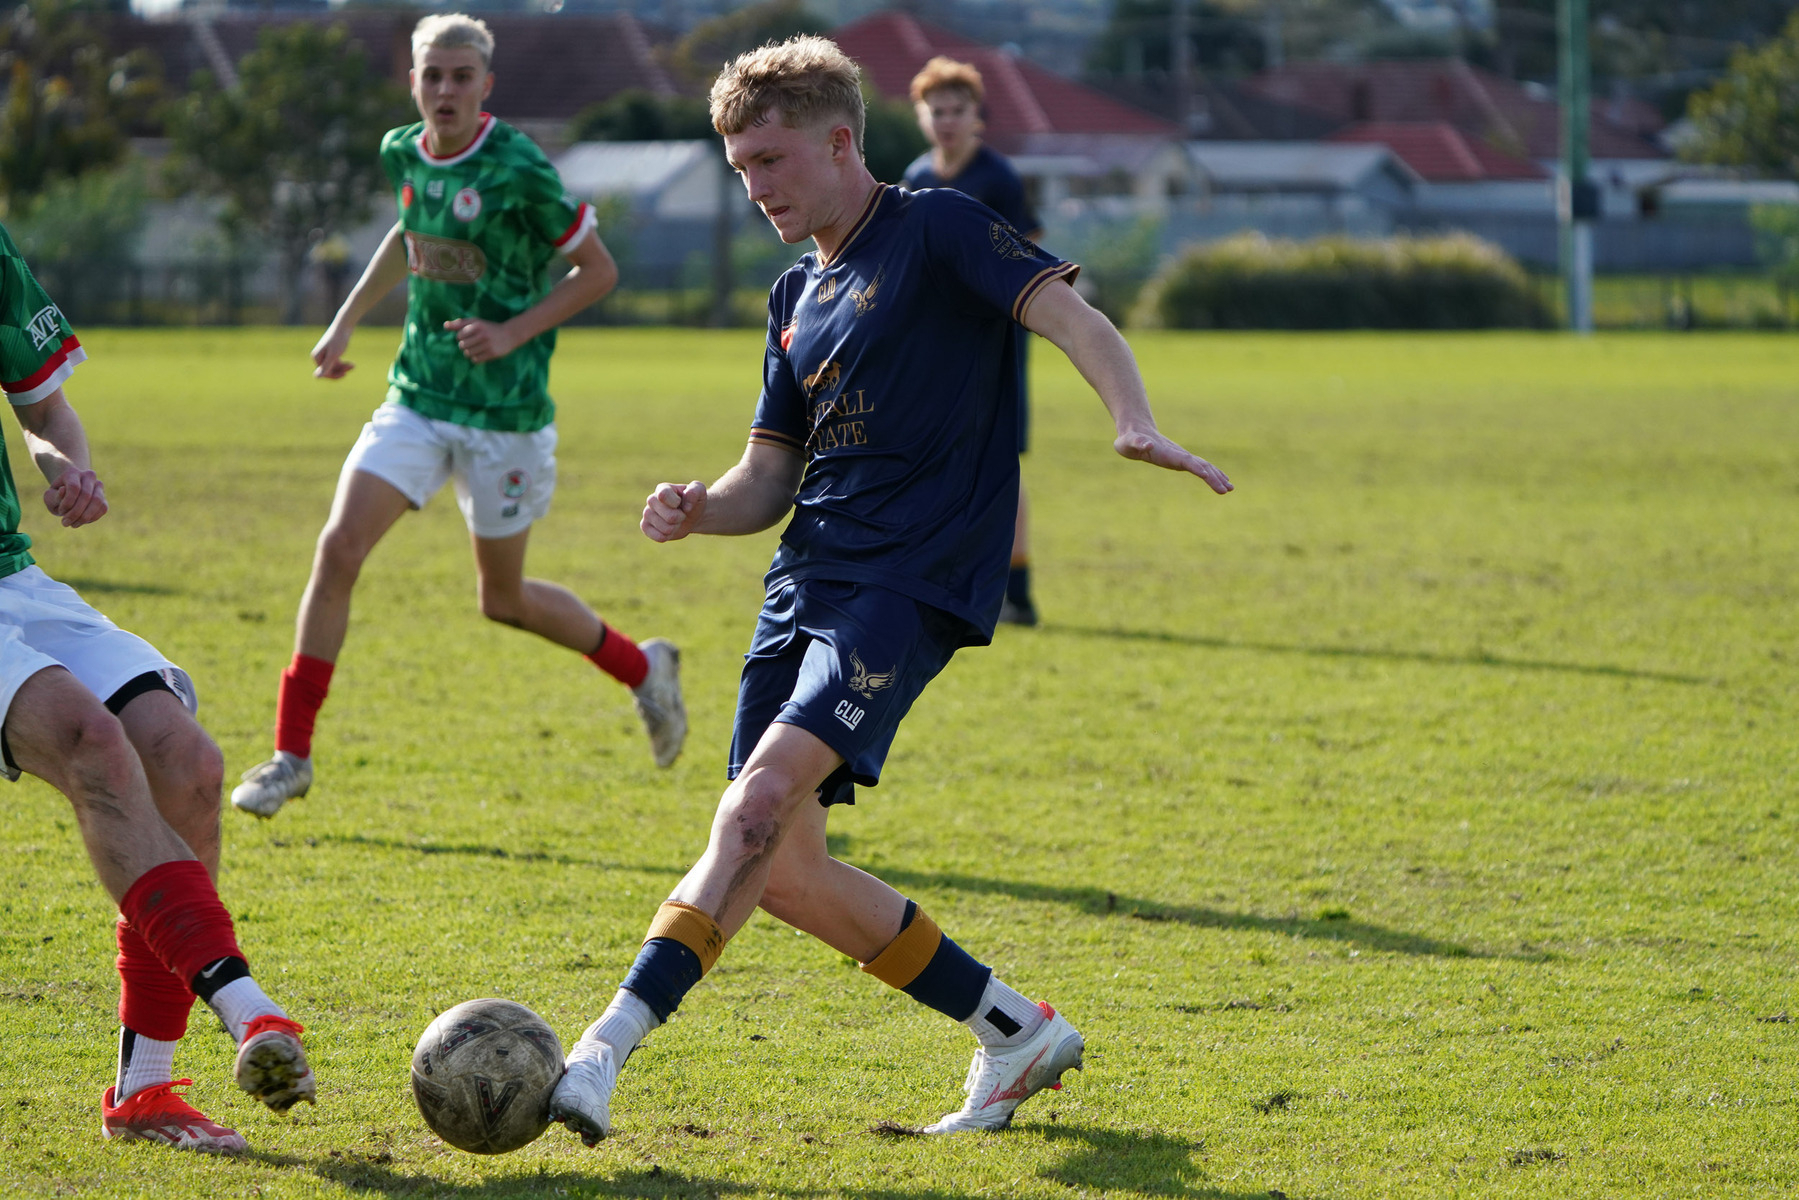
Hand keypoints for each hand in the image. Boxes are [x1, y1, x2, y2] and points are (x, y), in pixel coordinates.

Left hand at [44, 467, 106, 526]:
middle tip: (65, 523)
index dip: (68, 502)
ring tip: (73, 524)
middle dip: (76, 512)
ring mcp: (99, 487)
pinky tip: (81, 522)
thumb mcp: (50, 496)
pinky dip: (92, 518)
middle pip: (86, 495)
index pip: (74, 487)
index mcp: (72, 473)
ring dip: (85, 517)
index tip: (60, 511)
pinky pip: (103, 508)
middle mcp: (89, 476)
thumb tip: (63, 491)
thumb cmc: (57, 495)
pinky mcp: (104, 498)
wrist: (68, 493)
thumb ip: (54, 496)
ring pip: (97, 502)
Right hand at [311, 324, 353, 378]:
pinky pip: (337, 363)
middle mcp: (318, 356)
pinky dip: (344, 365)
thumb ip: (326, 366)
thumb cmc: (339, 340)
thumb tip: (315, 377)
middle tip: (352, 367)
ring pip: (334, 368)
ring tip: (353, 365)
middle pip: (329, 371)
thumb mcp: (334, 355)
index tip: (345, 373)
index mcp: (316, 357)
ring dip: (344, 368)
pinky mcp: (332, 352)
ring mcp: (325, 354)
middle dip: (340, 371)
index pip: (324, 373)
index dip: (334, 375)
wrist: (344, 325)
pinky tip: (352, 364)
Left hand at [445, 318, 518, 364]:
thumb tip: (444, 326)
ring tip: (476, 348)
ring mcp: (488, 345)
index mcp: (477, 325)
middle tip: (473, 343)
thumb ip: (459, 323)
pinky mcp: (492, 353)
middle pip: (462, 346)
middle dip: (465, 346)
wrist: (509, 335)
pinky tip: (481, 353)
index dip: (461, 337)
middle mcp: (482, 334)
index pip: (458, 336)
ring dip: (469, 352)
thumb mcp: (475, 322)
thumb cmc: (489, 328)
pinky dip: (475, 358)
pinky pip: (475, 360)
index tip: (468, 335)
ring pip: (468, 354)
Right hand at [642, 481, 706, 541]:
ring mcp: (647, 513)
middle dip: (680, 518)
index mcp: (663, 489)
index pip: (663, 495)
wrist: (690, 515)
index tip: (680, 503)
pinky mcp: (645, 526)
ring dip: (675, 528)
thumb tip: (686, 501)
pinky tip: (669, 530)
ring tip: (676, 522)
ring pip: (665, 528)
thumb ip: (696, 490)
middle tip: (681, 514)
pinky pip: (658, 537)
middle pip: (669, 516)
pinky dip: (668, 536)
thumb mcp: (700, 491)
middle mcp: (652, 500)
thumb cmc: (693, 501)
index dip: (675, 503)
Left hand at [1114, 428, 1232, 494]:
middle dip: (1213, 477)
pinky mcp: (1182, 460)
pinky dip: (1213, 474)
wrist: (1137, 431)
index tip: (1206, 475)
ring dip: (1217, 476)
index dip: (1194, 467)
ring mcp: (1182, 456)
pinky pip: (1201, 467)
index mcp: (1166, 452)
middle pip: (1200, 464)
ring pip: (1204, 466)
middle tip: (1225, 490)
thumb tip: (1148, 444)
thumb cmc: (1129, 440)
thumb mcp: (1127, 443)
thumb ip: (1137, 443)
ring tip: (1230, 488)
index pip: (1184, 460)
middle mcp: (1178, 454)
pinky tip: (1223, 482)